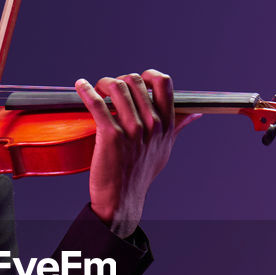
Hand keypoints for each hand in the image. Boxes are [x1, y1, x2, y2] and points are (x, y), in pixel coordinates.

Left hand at [76, 69, 199, 236]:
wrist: (122, 199)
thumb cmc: (141, 174)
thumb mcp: (164, 150)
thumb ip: (177, 128)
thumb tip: (194, 114)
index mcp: (166, 125)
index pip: (164, 84)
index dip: (148, 75)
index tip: (137, 79)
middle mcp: (152, 125)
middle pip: (136, 82)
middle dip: (120, 80)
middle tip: (110, 90)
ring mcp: (132, 131)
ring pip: (118, 88)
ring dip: (103, 83)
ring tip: (95, 89)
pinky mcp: (111, 136)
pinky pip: (97, 104)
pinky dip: (86, 91)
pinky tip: (81, 87)